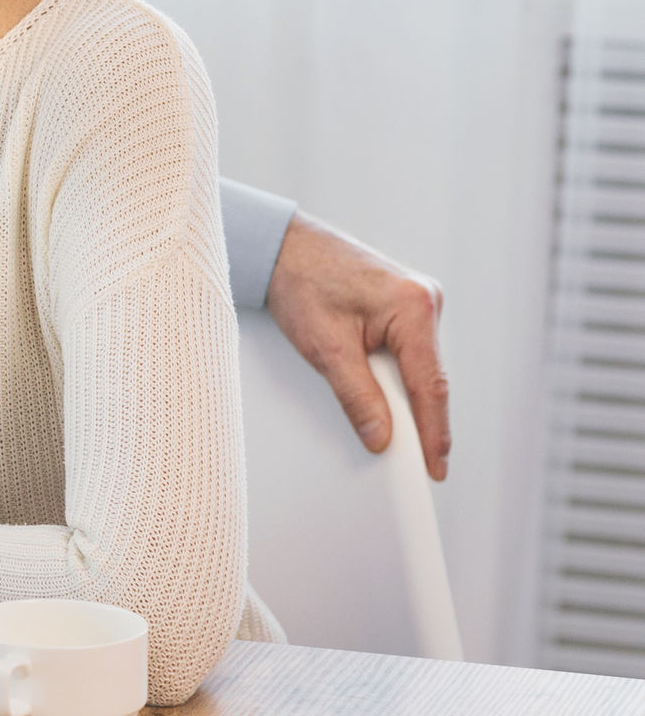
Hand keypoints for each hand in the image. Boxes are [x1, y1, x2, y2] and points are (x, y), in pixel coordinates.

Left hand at [265, 212, 450, 479]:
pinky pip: (406, 353)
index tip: (435, 469)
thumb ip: (357, 396)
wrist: (280, 246)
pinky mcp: (404, 306)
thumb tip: (380, 438)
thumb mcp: (324, 347)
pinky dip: (392, 377)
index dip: (433, 433)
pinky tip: (376, 392)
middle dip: (417, 419)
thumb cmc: (299, 282)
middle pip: (427, 378)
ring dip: (400, 396)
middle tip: (411, 464)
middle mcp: (425, 300)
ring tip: (385, 426)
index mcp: (414, 306)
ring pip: (416, 367)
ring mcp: (418, 302)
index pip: (430, 385)